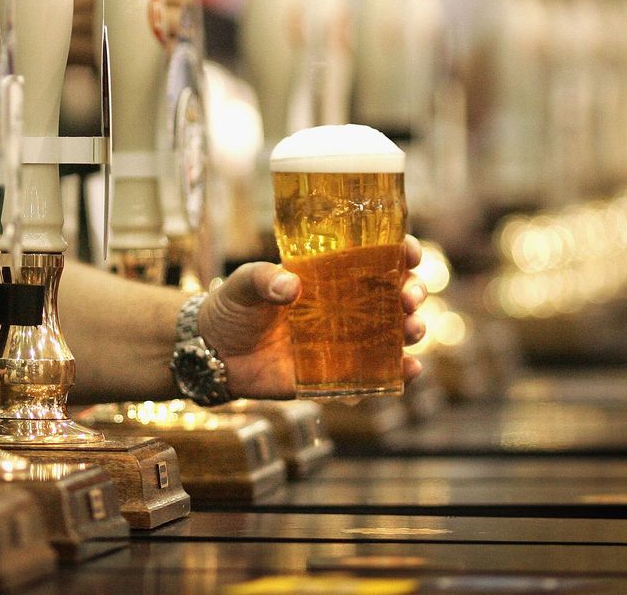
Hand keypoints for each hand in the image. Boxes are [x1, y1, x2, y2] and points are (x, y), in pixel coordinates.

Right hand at [69, 0, 197, 67]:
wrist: (39, 33)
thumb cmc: (66, 5)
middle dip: (188, 6)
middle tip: (182, 16)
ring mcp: (122, 13)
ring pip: (174, 19)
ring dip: (180, 29)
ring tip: (171, 35)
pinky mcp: (120, 41)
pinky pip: (160, 45)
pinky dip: (168, 49)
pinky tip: (161, 51)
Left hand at [197, 235, 427, 399]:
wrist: (213, 353)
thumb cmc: (231, 308)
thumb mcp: (242, 284)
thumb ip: (262, 279)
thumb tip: (291, 286)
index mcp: (329, 275)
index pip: (376, 258)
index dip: (401, 253)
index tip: (410, 252)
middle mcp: (345, 307)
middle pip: (395, 295)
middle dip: (413, 293)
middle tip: (409, 297)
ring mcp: (344, 341)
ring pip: (394, 335)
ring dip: (412, 331)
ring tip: (412, 329)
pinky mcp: (337, 375)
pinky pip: (375, 376)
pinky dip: (397, 374)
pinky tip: (408, 370)